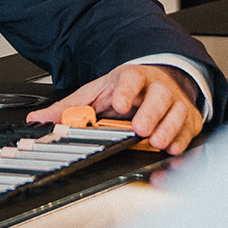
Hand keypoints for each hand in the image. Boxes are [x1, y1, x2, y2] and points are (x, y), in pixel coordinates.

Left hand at [25, 63, 202, 155]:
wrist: (156, 83)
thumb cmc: (124, 90)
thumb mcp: (94, 94)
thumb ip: (68, 108)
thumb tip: (38, 120)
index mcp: (132, 77)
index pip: (130, 78)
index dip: (125, 90)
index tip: (117, 103)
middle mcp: (157, 87)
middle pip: (159, 96)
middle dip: (151, 112)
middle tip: (141, 128)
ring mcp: (175, 102)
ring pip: (178, 112)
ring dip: (169, 128)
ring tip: (157, 142)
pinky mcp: (188, 119)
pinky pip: (190, 130)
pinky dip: (184, 141)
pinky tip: (174, 150)